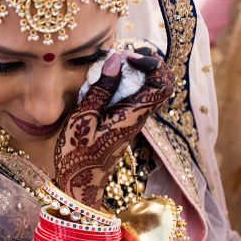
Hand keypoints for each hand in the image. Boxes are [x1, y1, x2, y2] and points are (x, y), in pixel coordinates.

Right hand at [53, 50, 173, 208]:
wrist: (79, 184)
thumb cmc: (77, 156)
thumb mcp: (82, 120)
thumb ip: (100, 89)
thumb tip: (116, 60)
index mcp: (133, 116)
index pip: (163, 84)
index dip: (153, 63)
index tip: (127, 56)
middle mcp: (138, 116)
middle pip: (158, 81)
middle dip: (142, 62)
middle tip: (118, 56)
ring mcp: (132, 118)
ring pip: (144, 86)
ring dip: (129, 71)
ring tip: (105, 66)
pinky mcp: (122, 120)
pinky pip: (130, 94)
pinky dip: (119, 82)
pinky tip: (99, 82)